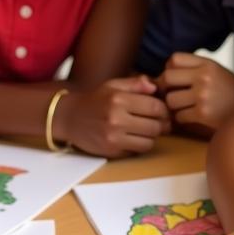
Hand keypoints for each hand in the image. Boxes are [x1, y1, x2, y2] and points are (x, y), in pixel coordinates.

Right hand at [55, 76, 170, 156]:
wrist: (69, 118)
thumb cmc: (95, 100)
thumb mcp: (112, 85)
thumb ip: (135, 84)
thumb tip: (155, 86)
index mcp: (119, 99)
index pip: (156, 107)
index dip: (164, 110)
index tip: (162, 110)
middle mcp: (116, 119)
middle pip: (156, 126)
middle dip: (161, 124)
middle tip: (158, 122)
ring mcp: (113, 137)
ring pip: (149, 141)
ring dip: (151, 136)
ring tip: (145, 129)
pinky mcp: (111, 151)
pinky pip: (137, 151)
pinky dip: (140, 145)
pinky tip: (133, 137)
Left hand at [156, 53, 233, 130]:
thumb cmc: (230, 92)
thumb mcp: (216, 72)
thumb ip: (193, 69)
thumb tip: (162, 74)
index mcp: (208, 64)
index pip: (174, 59)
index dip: (169, 69)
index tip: (173, 79)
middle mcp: (204, 77)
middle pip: (167, 77)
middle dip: (165, 88)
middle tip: (171, 94)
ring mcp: (203, 95)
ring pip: (170, 100)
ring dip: (173, 106)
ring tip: (184, 107)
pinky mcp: (203, 114)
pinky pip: (179, 116)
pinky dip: (182, 118)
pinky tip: (192, 116)